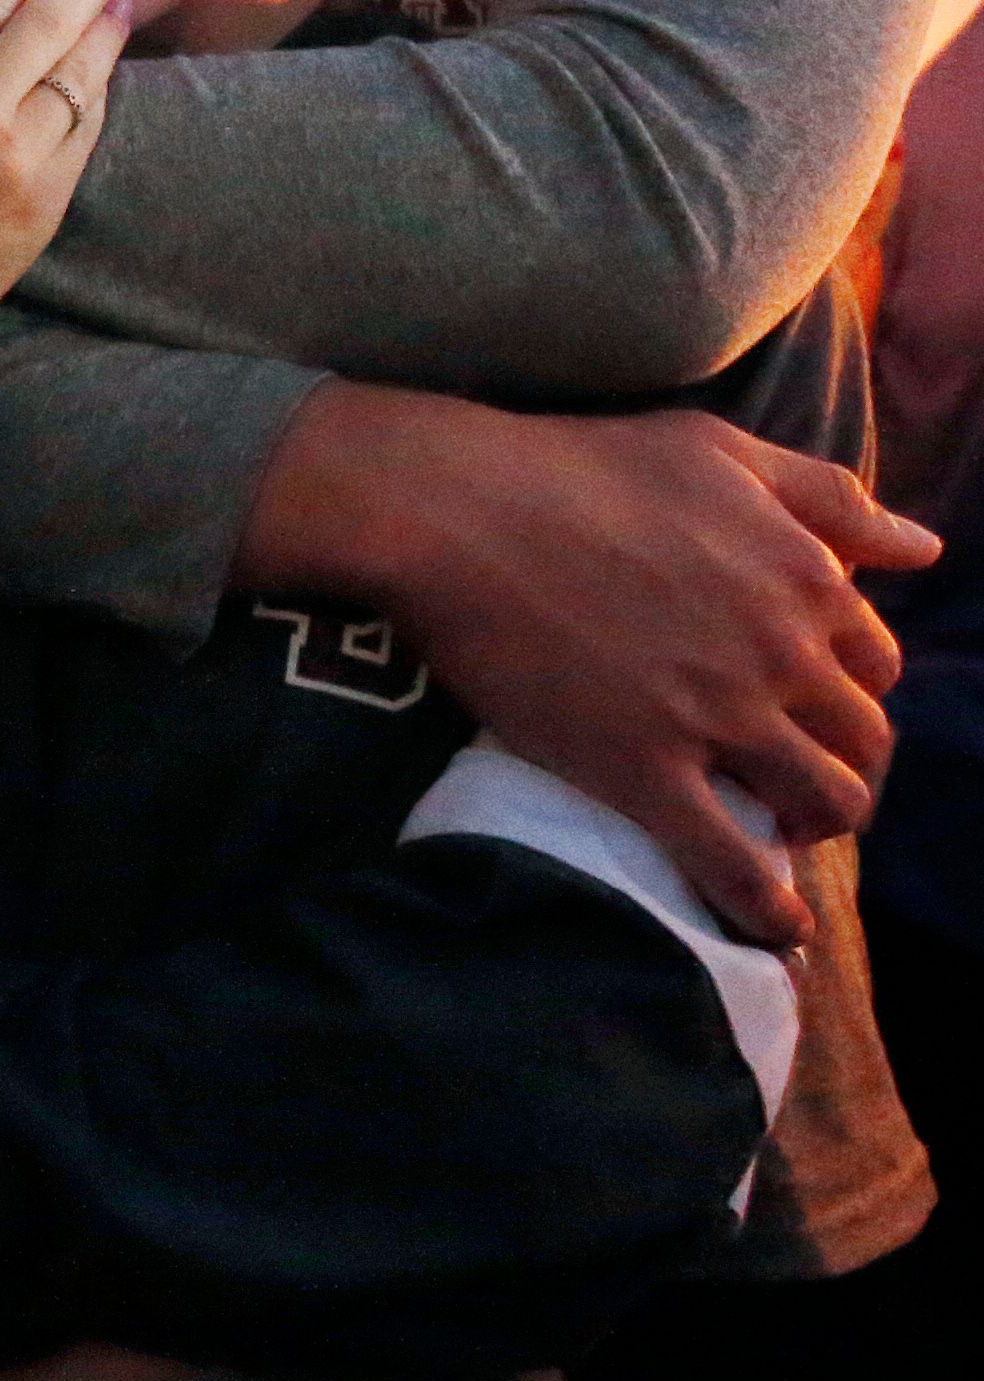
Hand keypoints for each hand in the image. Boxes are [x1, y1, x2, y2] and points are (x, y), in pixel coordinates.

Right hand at [250, 387, 940, 945]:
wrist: (454, 511)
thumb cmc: (576, 466)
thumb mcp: (717, 451)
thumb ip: (828, 496)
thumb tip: (925, 549)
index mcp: (805, 578)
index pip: (875, 659)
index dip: (849, 683)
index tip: (809, 697)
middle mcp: (781, 655)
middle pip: (863, 738)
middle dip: (846, 760)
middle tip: (798, 769)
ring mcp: (716, 719)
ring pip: (823, 802)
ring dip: (822, 825)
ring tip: (787, 830)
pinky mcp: (644, 770)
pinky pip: (729, 860)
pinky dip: (765, 907)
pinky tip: (776, 929)